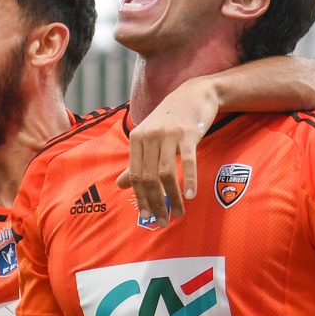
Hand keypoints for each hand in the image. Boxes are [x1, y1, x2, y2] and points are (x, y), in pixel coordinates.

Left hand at [113, 79, 220, 226]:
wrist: (195, 93)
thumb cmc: (170, 119)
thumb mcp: (148, 137)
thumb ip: (135, 162)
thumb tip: (120, 185)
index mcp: (136, 139)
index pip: (135, 176)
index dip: (140, 198)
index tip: (147, 217)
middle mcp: (149, 136)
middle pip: (149, 178)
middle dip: (155, 203)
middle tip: (163, 222)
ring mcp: (168, 135)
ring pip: (166, 174)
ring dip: (172, 197)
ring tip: (178, 213)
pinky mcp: (187, 134)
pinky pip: (187, 161)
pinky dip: (188, 180)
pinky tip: (190, 196)